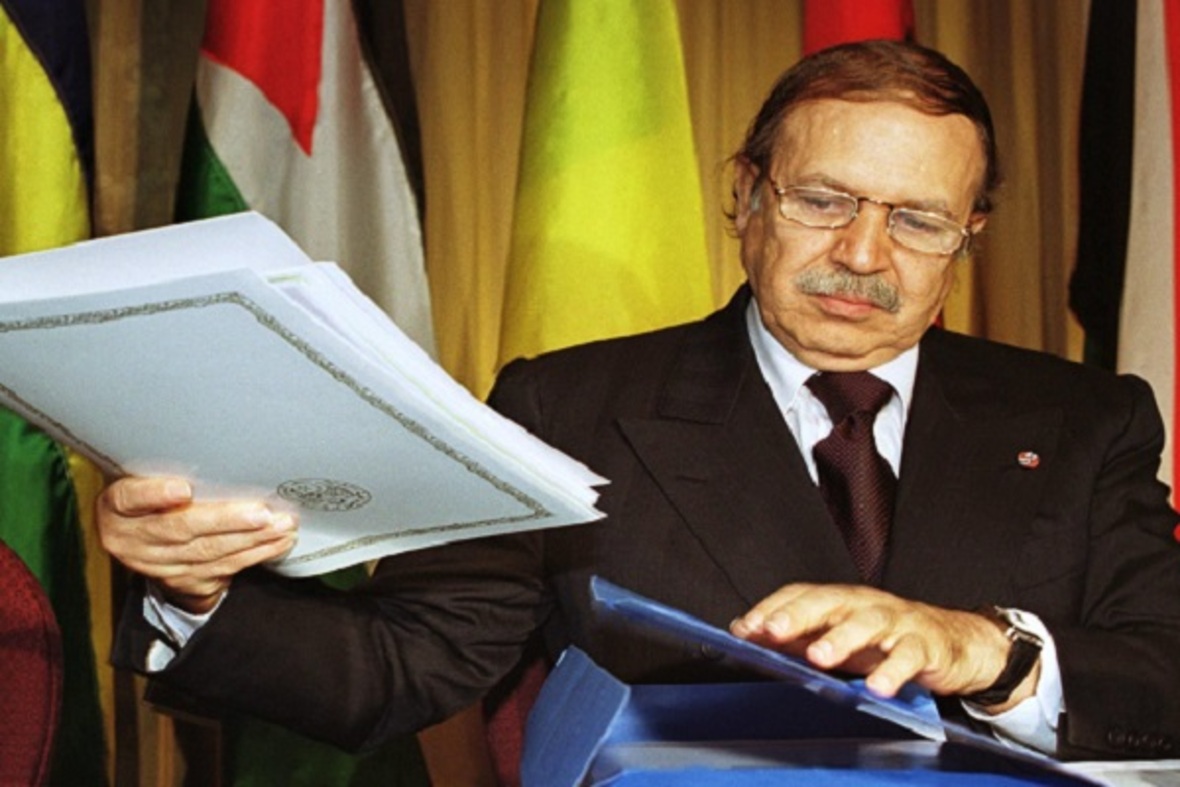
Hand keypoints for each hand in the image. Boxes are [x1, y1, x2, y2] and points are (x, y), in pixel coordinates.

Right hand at [97, 476, 297, 613]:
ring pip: (207, 552)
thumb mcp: (143, 477)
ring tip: (281, 525)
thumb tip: (222, 443)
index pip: (129, 498)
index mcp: (116, 508)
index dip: (154, 494)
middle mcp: (132, 540)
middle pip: (180, 529)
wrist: (142, 543)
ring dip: (251, 539)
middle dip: (226, 521)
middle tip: (261, 512)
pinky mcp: (184, 581)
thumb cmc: (152, 497)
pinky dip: (255, 554)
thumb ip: (165, 466)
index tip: (183, 489)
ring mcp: (158, 565)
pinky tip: (277, 542)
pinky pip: (223, 569)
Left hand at [730, 583, 1036, 710]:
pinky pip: (909, 656)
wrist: (955, 643)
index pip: (801, 594)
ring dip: (841, 638)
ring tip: (819, 657)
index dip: (772, 608)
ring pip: (868, 622)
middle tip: (772, 632)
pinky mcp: (925, 645)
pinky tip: (878, 687)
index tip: (745, 628)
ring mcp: (897, 621)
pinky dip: (893, 670)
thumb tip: (748, 634)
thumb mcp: (839, 637)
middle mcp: (866, 604)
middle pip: (829, 601)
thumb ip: (797, 637)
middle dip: (798, 615)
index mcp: (842, 601)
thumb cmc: (887, 640)